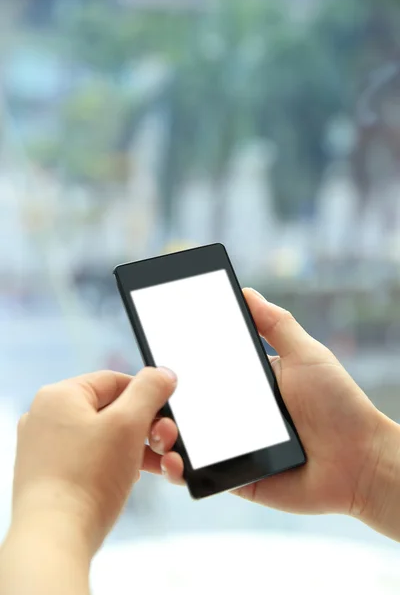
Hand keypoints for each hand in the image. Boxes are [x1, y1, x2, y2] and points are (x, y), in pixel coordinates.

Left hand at [11, 368, 175, 554]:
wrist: (54, 540)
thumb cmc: (87, 479)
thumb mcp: (128, 423)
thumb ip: (150, 390)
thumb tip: (163, 374)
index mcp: (60, 396)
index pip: (114, 380)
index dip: (147, 394)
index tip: (168, 413)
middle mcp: (48, 417)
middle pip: (112, 410)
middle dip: (147, 428)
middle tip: (165, 444)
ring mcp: (46, 448)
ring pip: (105, 437)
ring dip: (138, 449)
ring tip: (161, 467)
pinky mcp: (51, 475)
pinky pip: (92, 459)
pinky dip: (117, 465)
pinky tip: (133, 478)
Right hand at [143, 289, 399, 537]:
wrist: (360, 462)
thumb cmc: (338, 404)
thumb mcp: (306, 355)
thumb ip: (277, 324)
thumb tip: (246, 292)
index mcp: (246, 382)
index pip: (203, 370)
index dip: (177, 364)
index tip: (153, 353)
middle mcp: (233, 412)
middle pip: (187, 404)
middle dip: (160, 399)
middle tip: (145, 391)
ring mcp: (230, 445)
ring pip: (184, 440)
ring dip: (161, 434)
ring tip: (158, 428)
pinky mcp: (234, 477)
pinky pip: (198, 474)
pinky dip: (178, 470)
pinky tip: (172, 460)